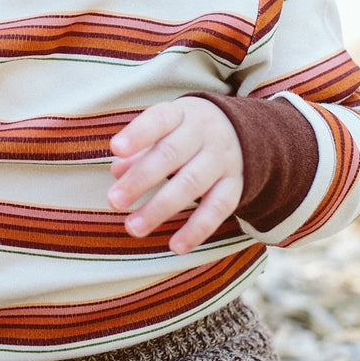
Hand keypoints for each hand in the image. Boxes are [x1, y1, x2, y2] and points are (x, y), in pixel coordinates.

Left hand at [108, 97, 242, 254]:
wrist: (245, 132)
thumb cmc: (187, 132)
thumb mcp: (166, 130)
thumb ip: (140, 149)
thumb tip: (117, 171)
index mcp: (183, 114)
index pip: (159, 120)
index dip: (138, 134)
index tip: (115, 148)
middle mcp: (205, 134)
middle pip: (171, 155)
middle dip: (140, 180)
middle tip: (114, 201)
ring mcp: (222, 159)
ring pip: (191, 184)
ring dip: (159, 209)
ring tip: (132, 228)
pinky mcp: (236, 184)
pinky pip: (217, 208)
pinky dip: (196, 229)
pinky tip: (175, 247)